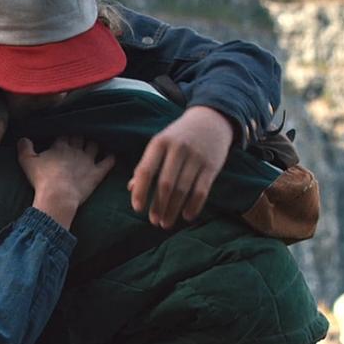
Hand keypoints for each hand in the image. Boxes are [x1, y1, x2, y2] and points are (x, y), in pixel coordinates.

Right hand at [18, 136, 115, 227]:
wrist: (58, 196)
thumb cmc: (41, 179)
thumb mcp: (27, 162)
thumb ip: (24, 148)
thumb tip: (23, 138)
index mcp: (60, 146)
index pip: (64, 135)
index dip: (64, 134)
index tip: (63, 134)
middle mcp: (76, 150)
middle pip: (80, 137)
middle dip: (79, 136)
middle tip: (78, 136)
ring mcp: (88, 161)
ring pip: (94, 146)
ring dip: (94, 144)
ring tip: (94, 143)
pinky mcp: (97, 173)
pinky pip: (108, 162)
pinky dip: (110, 157)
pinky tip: (112, 154)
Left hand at [128, 105, 231, 228]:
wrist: (211, 120)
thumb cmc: (179, 136)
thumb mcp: (160, 144)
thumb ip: (146, 165)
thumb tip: (131, 188)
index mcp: (159, 143)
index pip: (146, 170)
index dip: (140, 191)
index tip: (137, 209)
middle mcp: (178, 149)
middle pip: (165, 184)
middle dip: (158, 206)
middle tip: (154, 222)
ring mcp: (196, 157)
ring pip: (183, 189)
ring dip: (173, 210)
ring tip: (166, 223)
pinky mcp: (212, 166)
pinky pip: (202, 190)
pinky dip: (194, 206)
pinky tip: (187, 216)